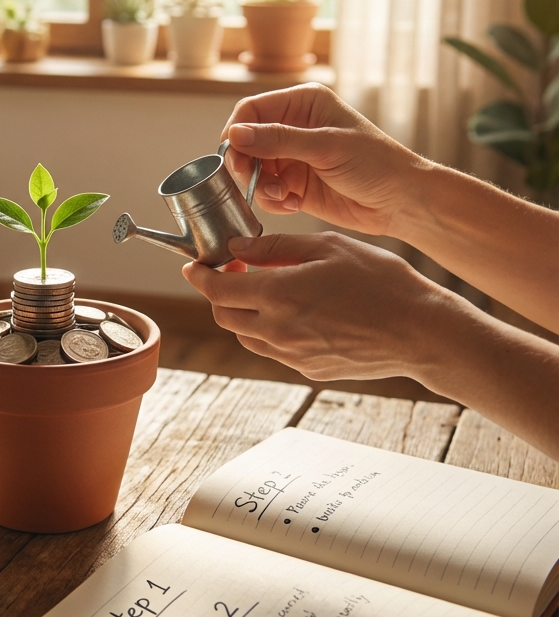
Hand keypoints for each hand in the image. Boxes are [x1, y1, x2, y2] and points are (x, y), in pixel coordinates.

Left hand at [182, 232, 444, 381]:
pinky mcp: (307, 369)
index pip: (216, 289)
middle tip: (235, 272)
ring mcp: (292, 355)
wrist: (421, 332)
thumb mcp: (329, 247)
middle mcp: (278, 331)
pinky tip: (291, 311)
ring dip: (242, 313)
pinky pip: (272, 350)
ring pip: (245, 336)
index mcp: (278, 296)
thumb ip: (275, 247)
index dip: (199, 276)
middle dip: (218, 293)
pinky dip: (267, 330)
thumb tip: (238, 249)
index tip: (195, 266)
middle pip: (223, 316)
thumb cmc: (381, 281)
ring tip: (263, 290)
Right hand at [220, 83, 422, 234]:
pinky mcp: (294, 185)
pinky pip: (266, 192)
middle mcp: (293, 128)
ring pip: (253, 170)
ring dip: (261, 187)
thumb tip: (235, 135)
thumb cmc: (376, 163)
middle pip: (245, 143)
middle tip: (256, 182)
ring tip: (284, 197)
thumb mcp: (326, 147)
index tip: (233, 156)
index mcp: (303, 104)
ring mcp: (292, 158)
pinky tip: (294, 205)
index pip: (251, 111)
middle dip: (247, 165)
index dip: (236, 132)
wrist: (401, 202)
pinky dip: (273, 201)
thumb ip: (278, 140)